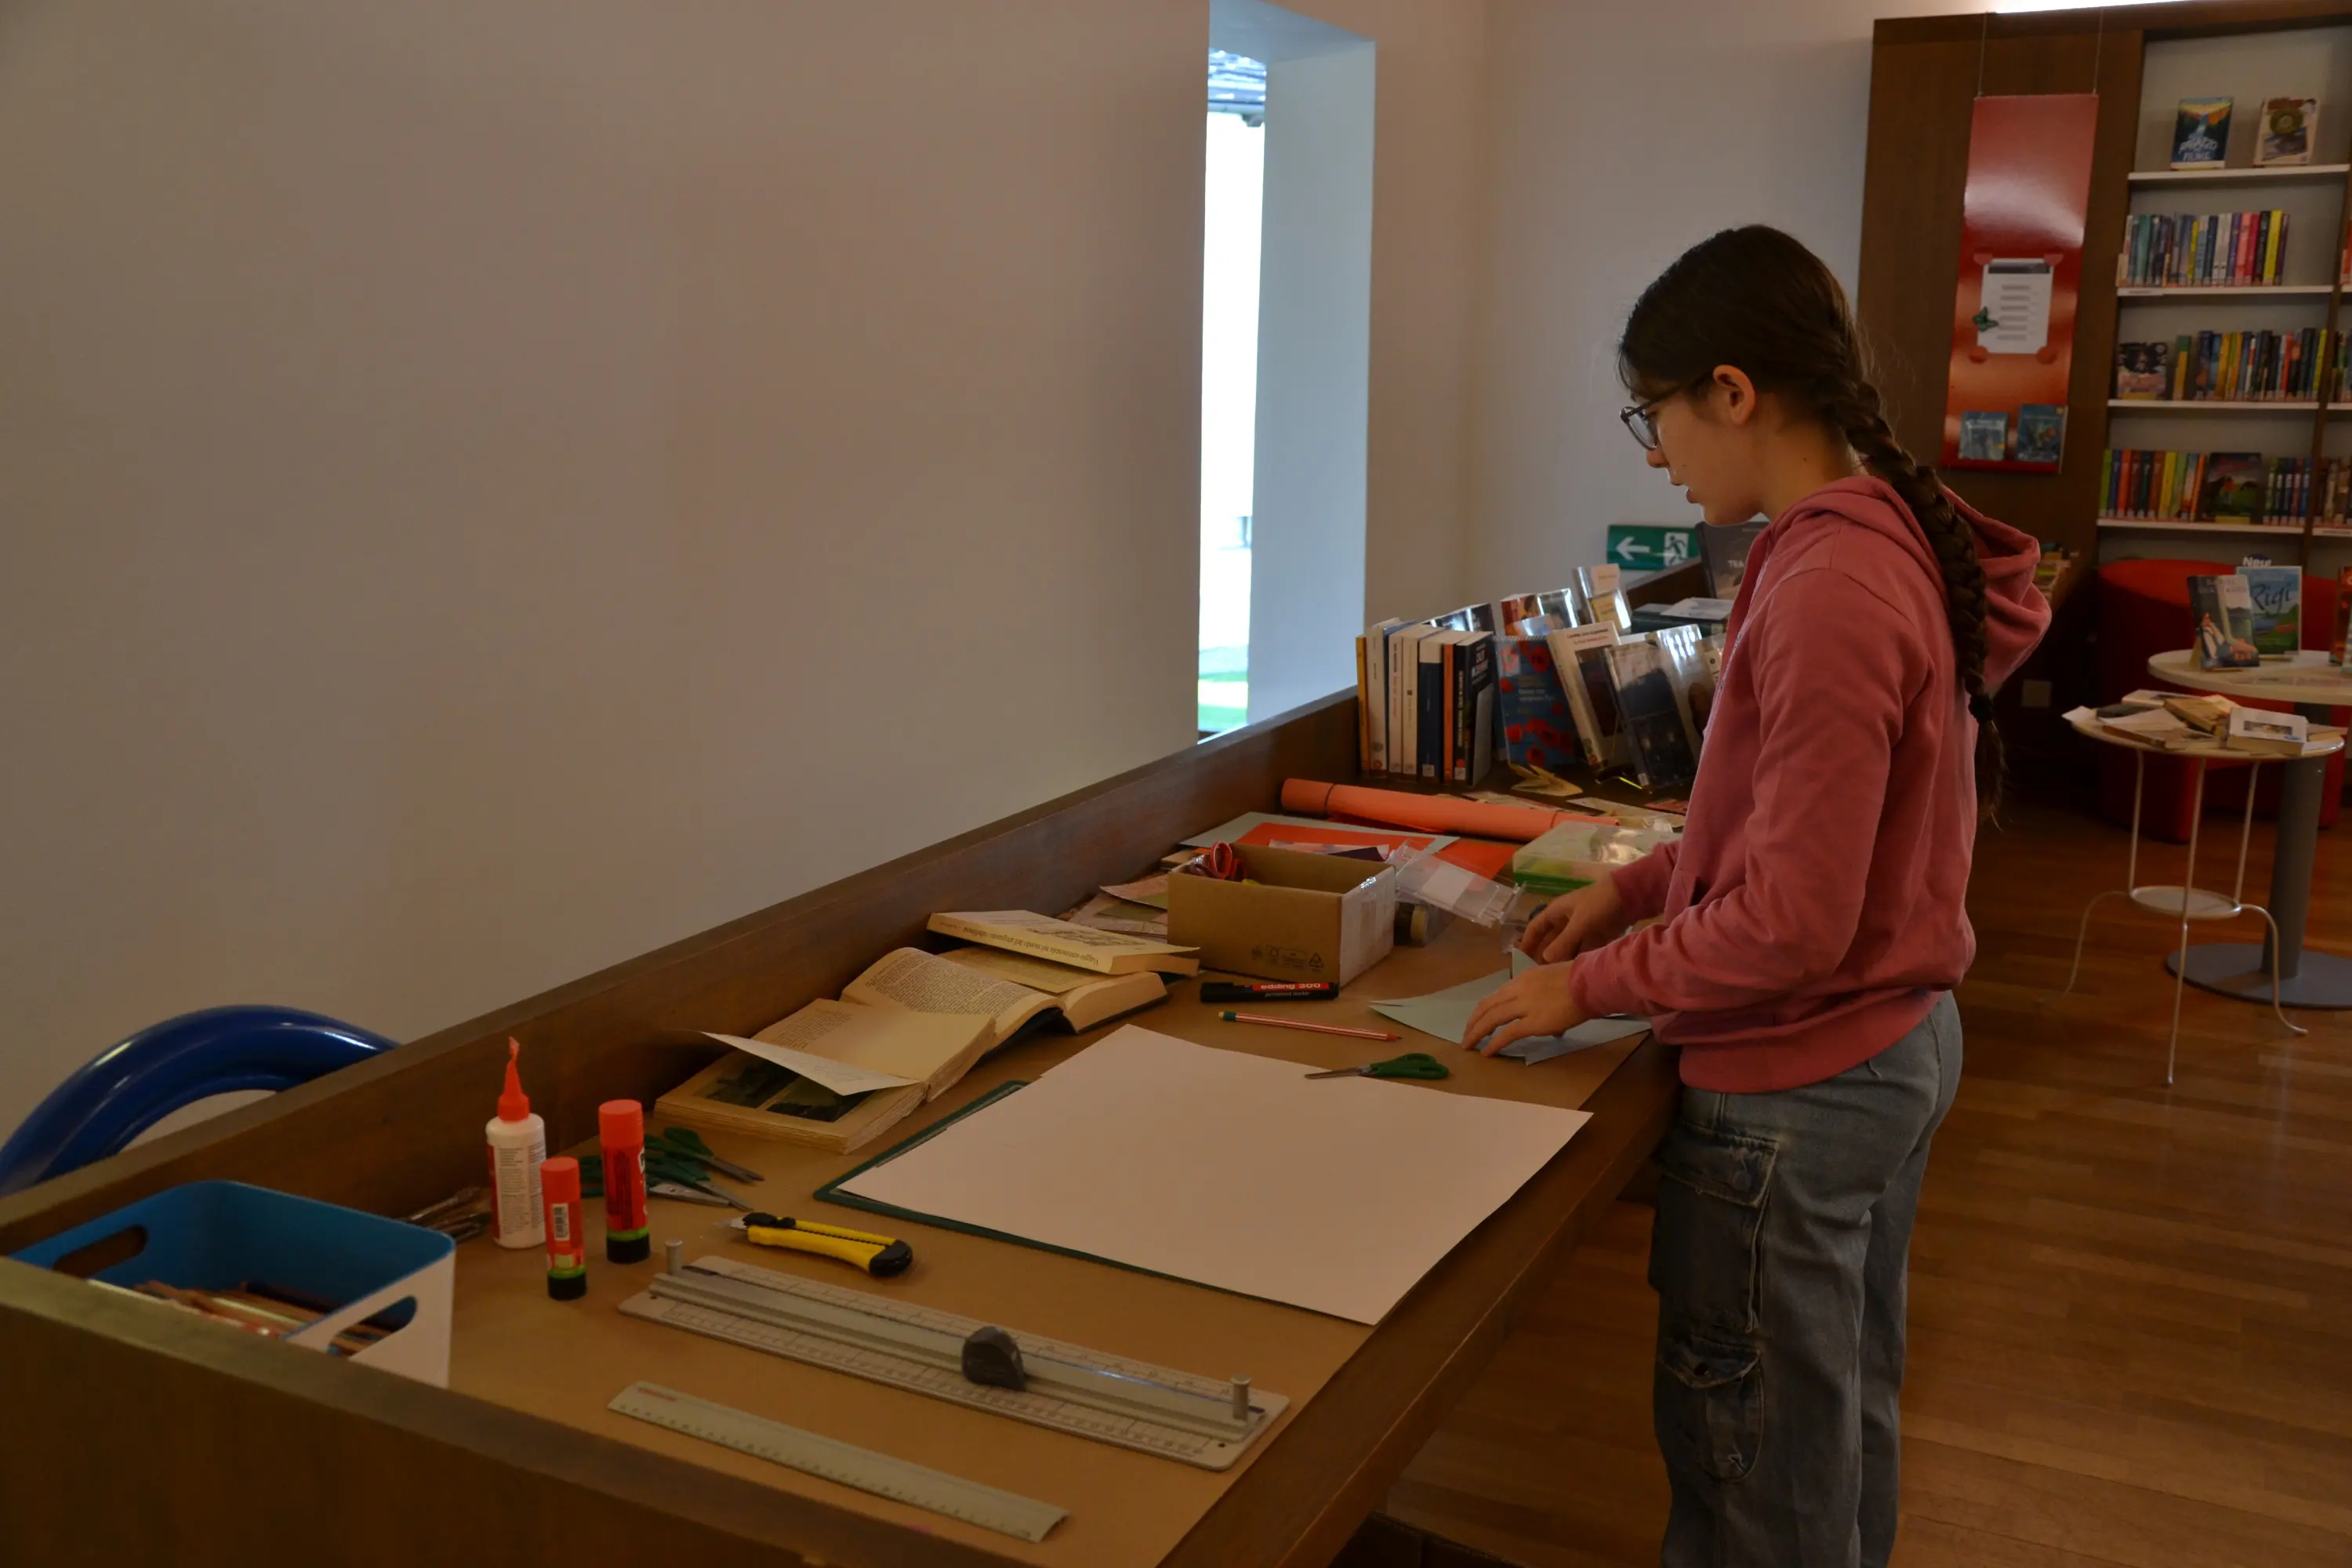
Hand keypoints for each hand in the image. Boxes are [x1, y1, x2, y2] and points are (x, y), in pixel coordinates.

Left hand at [1461, 963, 1591, 1056]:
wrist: (1589, 982)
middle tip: (1466, 1034)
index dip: (1485, 1008)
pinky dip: (1493, 1044)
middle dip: (1474, 1021)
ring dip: (1476, 1032)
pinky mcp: (1531, 1022)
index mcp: (1523, 979)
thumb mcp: (1554, 982)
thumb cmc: (1580, 981)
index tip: (1478, 1018)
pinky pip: (1506, 1034)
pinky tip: (1486, 1052)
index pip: (1497, 994)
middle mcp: (1518, 990)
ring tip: (1468, 1044)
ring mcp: (1523, 1006)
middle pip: (1487, 1005)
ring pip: (1491, 1019)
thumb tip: (1552, 1024)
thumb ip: (1546, 999)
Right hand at [1516, 875, 1631, 964]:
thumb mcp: (1579, 923)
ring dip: (1559, 960)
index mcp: (1556, 912)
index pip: (1535, 928)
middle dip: (1543, 956)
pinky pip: (1580, 951)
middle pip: (1549, 941)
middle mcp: (1565, 922)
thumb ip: (1562, 942)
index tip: (1519, 959)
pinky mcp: (1593, 937)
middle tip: (1536, 975)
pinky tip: (1571, 973)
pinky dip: (1575, 960)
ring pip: (1564, 948)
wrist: (1629, 897)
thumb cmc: (1599, 904)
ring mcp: (1580, 930)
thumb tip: (1544, 959)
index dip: (1527, 942)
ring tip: (1552, 978)